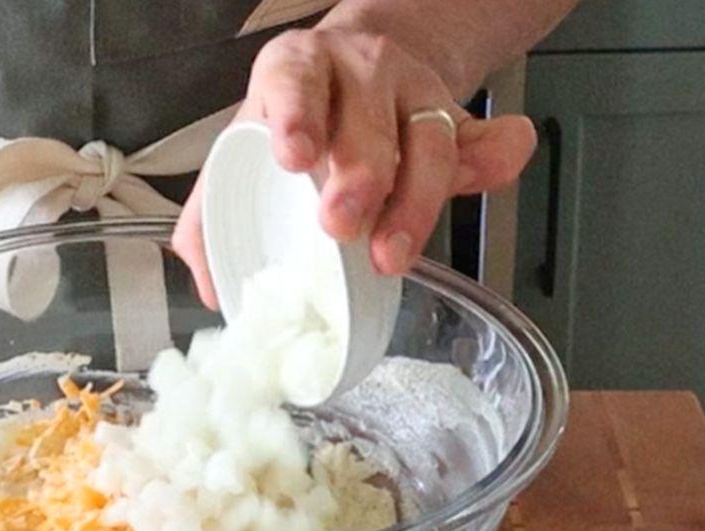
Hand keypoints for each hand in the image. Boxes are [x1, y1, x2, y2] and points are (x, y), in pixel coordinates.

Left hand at [173, 26, 537, 307]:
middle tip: (340, 226)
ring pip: (427, 136)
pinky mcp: (455, 119)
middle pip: (367, 118)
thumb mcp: (241, 148)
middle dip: (358, 175)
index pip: (295, 82)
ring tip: (391, 252)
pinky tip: (493, 176)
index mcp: (297, 70)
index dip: (296, 115)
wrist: (357, 72)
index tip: (293, 156)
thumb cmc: (293, 123)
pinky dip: (494, 158)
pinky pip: (482, 137)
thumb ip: (210, 215)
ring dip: (414, 199)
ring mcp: (413, 92)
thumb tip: (210, 287)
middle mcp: (358, 72)